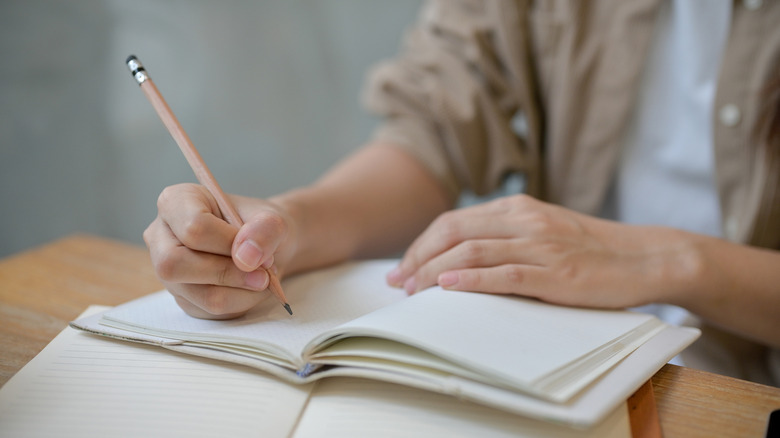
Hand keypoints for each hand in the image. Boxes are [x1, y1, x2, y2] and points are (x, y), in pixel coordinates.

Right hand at [143, 183, 296, 318]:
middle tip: (263, 274)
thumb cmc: (260, 226)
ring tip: (262, 277)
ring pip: (199, 294)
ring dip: (242, 291)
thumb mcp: (273, 219)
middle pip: (175, 265)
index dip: (228, 242)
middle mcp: (161, 237)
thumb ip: (265, 230)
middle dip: (227, 273)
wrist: (264, 247)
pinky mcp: (183, 299)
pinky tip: (249, 287)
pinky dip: (241, 302)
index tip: (255, 249)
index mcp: (176, 201)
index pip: (192, 227)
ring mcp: (168, 272)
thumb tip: (246, 256)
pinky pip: (212, 311)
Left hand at [386, 194, 682, 308]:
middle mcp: (524, 221)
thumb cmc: (591, 249)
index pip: (453, 221)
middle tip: (398, 282)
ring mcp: (540, 245)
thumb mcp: (543, 231)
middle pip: (453, 232)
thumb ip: (505, 236)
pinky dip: (473, 280)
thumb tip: (459, 258)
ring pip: (472, 251)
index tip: (402, 267)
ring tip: (413, 290)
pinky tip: (449, 288)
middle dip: (418, 257)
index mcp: (517, 208)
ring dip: (435, 271)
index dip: (421, 244)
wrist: (644, 256)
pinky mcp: (556, 272)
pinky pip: (505, 273)